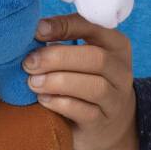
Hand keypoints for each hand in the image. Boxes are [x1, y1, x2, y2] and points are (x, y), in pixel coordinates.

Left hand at [24, 14, 137, 149]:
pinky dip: (60, 103)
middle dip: (58, 57)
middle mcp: (121, 71)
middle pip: (96, 58)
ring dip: (58, 82)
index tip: (37, 30)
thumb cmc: (87, 79)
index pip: (95, 27)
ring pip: (94, 87)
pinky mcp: (103, 122)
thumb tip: (35, 29)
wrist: (108, 124)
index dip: (65, 26)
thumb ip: (64, 39)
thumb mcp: (83, 56)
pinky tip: (43, 99)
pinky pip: (85, 112)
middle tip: (29, 62)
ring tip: (33, 82)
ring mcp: (116, 99)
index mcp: (116, 45)